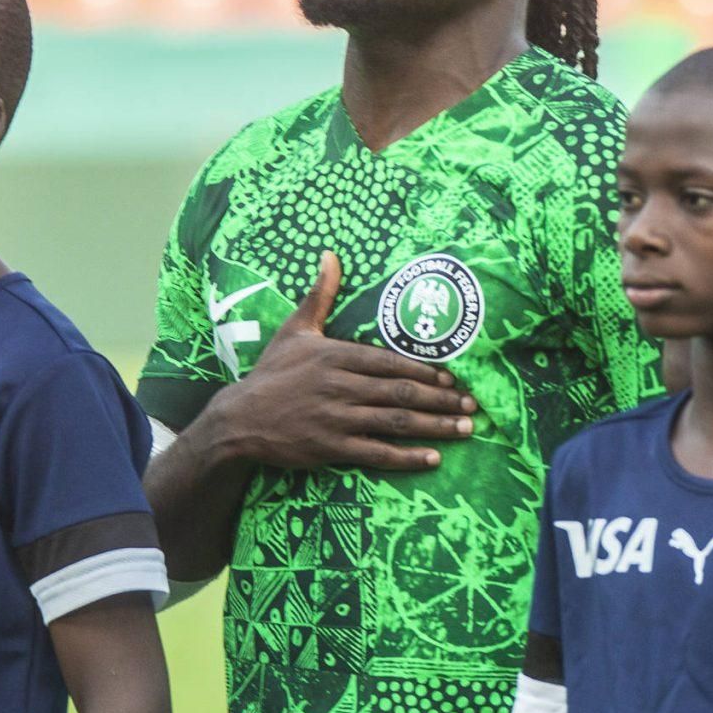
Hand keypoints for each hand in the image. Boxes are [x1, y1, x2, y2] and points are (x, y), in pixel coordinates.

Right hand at [211, 253, 477, 472]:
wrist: (241, 418)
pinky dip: (407, 457)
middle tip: (472, 406)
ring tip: (465, 430)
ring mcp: (337, 419)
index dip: (425, 371)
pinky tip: (433, 458)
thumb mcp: (296, 329)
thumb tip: (331, 254)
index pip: (390, 363)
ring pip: (395, 422)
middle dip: (441, 400)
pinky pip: (377, 453)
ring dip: (434, 426)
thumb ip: (320, 295)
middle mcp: (340, 387)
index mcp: (336, 355)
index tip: (453, 379)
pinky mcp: (332, 447)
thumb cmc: (273, 372)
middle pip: (400, 393)